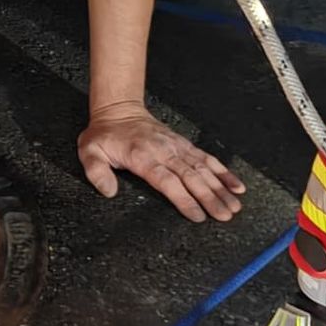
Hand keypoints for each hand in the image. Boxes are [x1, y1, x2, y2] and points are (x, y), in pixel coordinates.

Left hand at [81, 105, 245, 221]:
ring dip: (221, 187)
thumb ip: (97, 173)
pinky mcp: (185, 145)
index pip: (167, 181)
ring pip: (203, 169)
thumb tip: (109, 191)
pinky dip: (223, 171)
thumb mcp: (90, 152)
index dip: (184, 199)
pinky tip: (236, 185)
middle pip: (192, 178)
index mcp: (143, 157)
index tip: (198, 215)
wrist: (119, 110)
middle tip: (225, 215)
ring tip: (235, 205)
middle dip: (211, 198)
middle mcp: (165, 152)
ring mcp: (177, 147)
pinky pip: (207, 159)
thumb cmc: (105, 135)